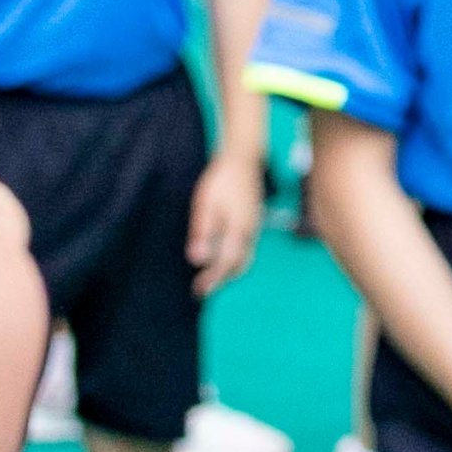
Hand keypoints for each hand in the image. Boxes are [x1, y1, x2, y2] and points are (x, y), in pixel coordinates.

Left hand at [186, 149, 261, 294]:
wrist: (243, 160)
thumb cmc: (221, 180)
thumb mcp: (206, 205)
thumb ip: (203, 233)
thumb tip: (197, 260)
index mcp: (239, 230)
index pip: (226, 263)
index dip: (213, 279)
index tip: (199, 291)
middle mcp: (250, 233)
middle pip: (238, 265)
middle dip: (220, 279)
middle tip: (201, 291)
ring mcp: (254, 228)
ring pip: (244, 258)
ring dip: (228, 271)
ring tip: (210, 279)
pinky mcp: (253, 223)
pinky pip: (246, 249)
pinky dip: (234, 260)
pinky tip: (222, 258)